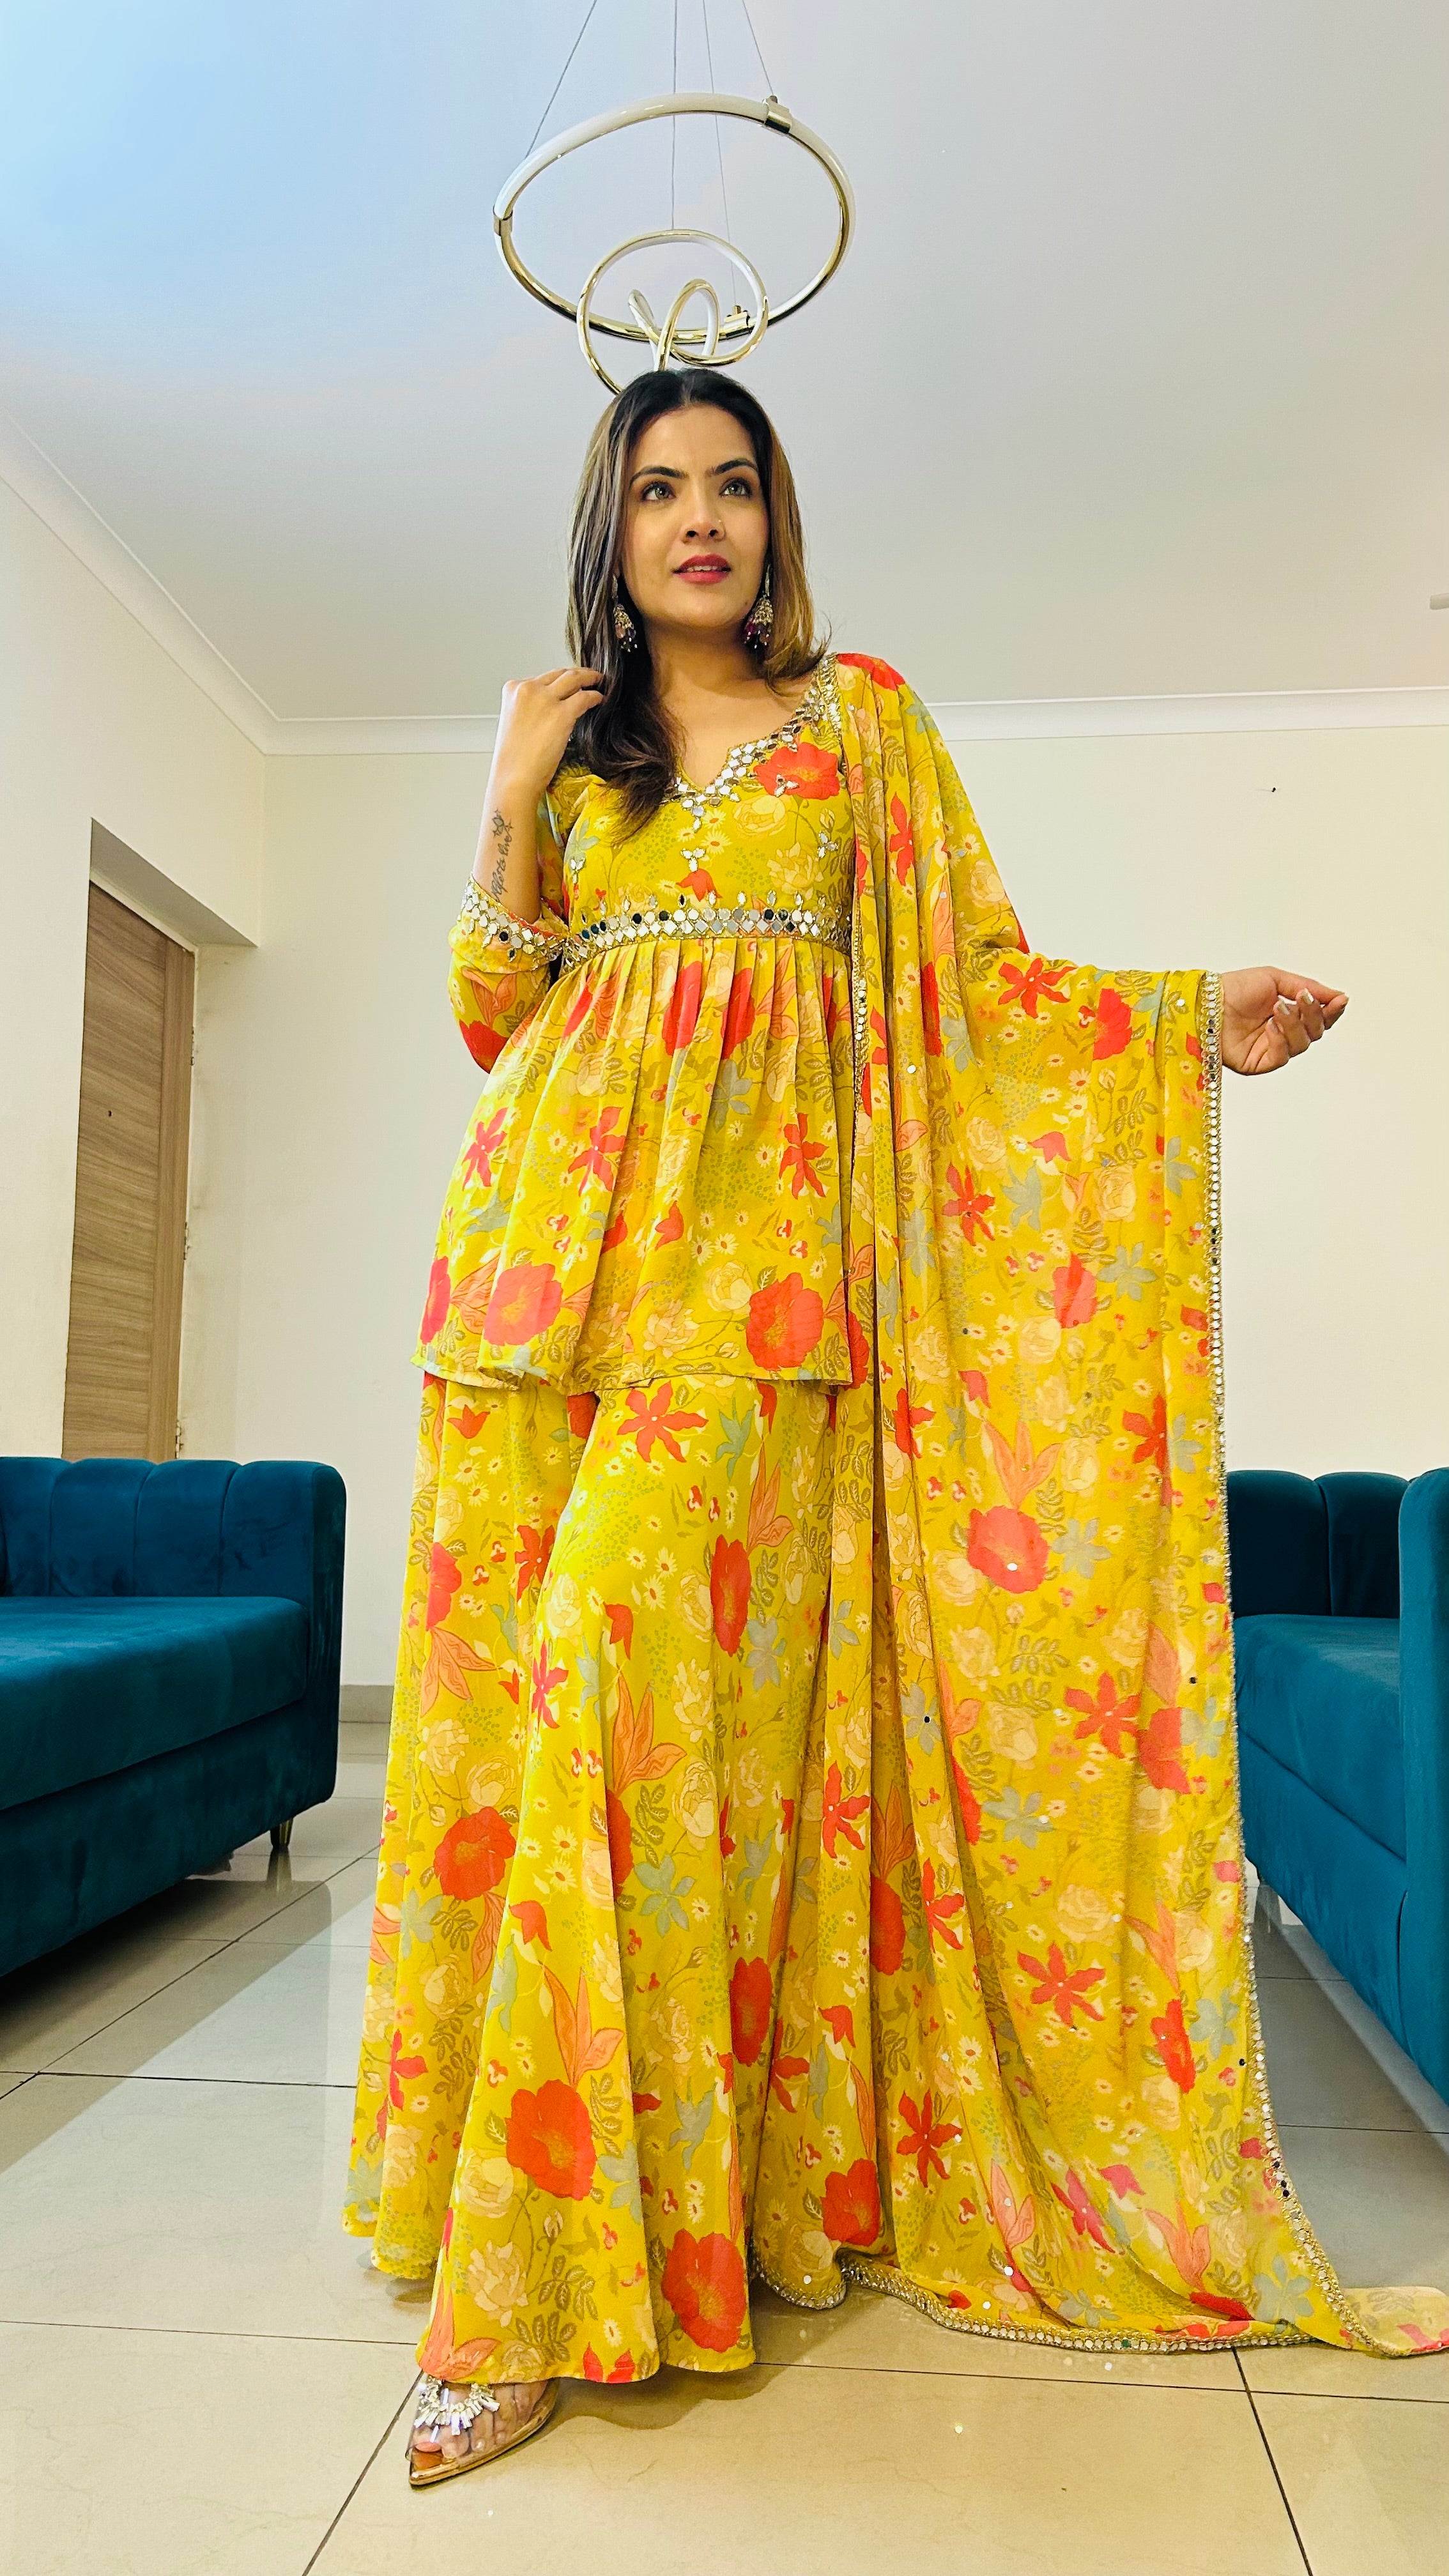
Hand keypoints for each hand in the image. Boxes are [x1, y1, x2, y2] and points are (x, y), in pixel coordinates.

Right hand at [491, 666, 603, 801]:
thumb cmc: (513, 760)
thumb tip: (550, 708)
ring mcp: (545, 699)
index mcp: (513, 690)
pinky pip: (585, 697)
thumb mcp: (515, 723)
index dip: (559, 680)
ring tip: (600, 682)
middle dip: (578, 674)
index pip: (542, 678)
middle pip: (560, 673)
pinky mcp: (562, 713)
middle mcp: (528, 689)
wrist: (513, 779)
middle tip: (590, 677)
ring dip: (590, 678)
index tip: (570, 682)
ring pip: (574, 678)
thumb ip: (530, 709)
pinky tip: (600, 700)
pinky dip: (596, 697)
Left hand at [1219, 967, 1347, 1074]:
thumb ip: (1308, 987)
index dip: (1331, 1010)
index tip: (1340, 1000)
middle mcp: (1281, 1032)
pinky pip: (1281, 1057)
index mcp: (1288, 1013)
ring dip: (1295, 1024)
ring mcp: (1270, 1049)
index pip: (1319, 1017)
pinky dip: (1280, 1040)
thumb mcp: (1275, 979)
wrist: (1205, 1001)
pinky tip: (1271, 1025)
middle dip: (1314, 1015)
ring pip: (1301, 1044)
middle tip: (1303, 999)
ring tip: (1279, 1008)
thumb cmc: (1234, 987)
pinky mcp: (1257, 1063)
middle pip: (1315, 1032)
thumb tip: (1339, 996)